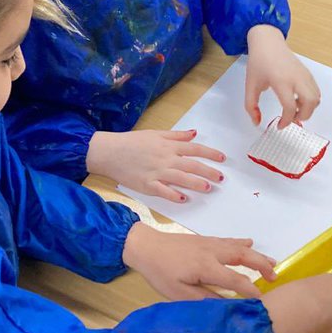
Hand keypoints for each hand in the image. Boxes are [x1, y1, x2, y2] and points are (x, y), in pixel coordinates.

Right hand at [87, 129, 224, 202]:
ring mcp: (156, 172)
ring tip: (208, 187)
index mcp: (168, 146)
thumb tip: (194, 133)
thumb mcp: (155, 133)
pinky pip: (163, 191)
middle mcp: (165, 158)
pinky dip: (174, 195)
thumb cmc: (131, 142)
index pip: (194, 149)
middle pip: (192, 165)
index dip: (210, 153)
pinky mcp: (147, 184)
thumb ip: (176, 135)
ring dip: (196, 183)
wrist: (109, 152)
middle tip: (221, 178)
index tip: (222, 158)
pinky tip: (184, 199)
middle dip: (208, 171)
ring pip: (181, 178)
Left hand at [122, 222, 276, 299]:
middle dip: (261, 266)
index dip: (251, 291)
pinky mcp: (204, 240)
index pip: (236, 280)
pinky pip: (229, 241)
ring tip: (272, 262)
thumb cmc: (161, 272)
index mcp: (206, 267)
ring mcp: (209, 243)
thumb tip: (226, 306)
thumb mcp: (179, 294)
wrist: (146, 246)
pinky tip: (249, 243)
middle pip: (244, 257)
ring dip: (257, 254)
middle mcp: (212, 252)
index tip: (263, 301)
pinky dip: (242, 243)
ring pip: (239, 247)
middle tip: (275, 277)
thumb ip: (204, 299)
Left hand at [244, 25, 319, 128]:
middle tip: (292, 119)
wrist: (267, 42)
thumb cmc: (258, 62)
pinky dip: (311, 100)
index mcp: (281, 81)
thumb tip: (256, 122)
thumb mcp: (250, 85)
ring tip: (295, 110)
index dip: (286, 121)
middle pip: (310, 103)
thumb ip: (251, 106)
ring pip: (316, 97)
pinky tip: (297, 100)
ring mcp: (304, 75)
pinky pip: (316, 90)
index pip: (290, 107)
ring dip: (308, 108)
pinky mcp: (307, 73)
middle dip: (303, 116)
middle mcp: (296, 78)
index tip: (279, 126)